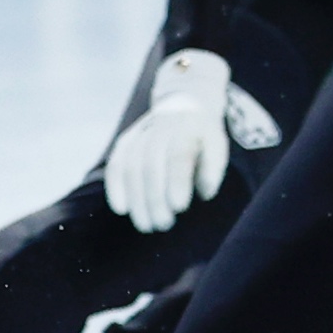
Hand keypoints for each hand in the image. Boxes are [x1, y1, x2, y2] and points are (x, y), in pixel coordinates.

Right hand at [104, 49, 232, 231]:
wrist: (183, 106)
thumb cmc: (204, 137)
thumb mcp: (217, 147)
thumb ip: (213, 168)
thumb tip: (206, 192)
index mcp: (187, 125)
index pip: (178, 155)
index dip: (177, 181)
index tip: (180, 208)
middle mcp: (160, 126)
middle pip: (151, 164)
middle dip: (155, 198)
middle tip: (163, 225)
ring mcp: (139, 132)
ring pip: (131, 166)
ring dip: (136, 199)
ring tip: (146, 226)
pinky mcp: (125, 141)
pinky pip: (116, 163)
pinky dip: (115, 187)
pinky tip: (121, 209)